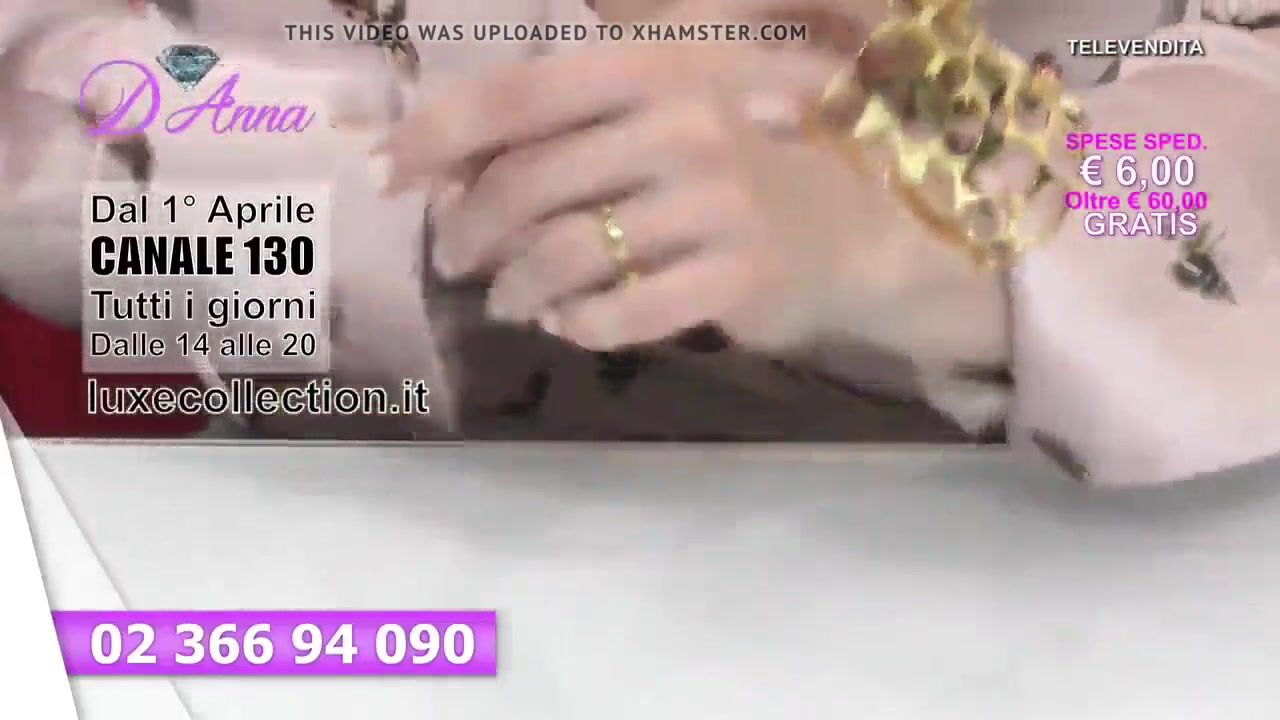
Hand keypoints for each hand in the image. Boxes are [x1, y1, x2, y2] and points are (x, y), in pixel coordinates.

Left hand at [378, 0, 1003, 362]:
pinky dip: (578, 324)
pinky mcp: (736, 277)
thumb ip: (559, 131)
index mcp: (652, 70)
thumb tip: (440, 175)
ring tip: (507, 301)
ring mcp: (715, 204)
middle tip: (453, 259)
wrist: (846, 232)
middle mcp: (683, 125)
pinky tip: (569, 323)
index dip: (438, 134)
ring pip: (566, 254)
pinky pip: (621, 313)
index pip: (518, 94)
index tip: (388, 174)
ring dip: (516, 287)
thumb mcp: (650, 121)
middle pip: (528, 185)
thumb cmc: (727, 170)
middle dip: (469, 232)